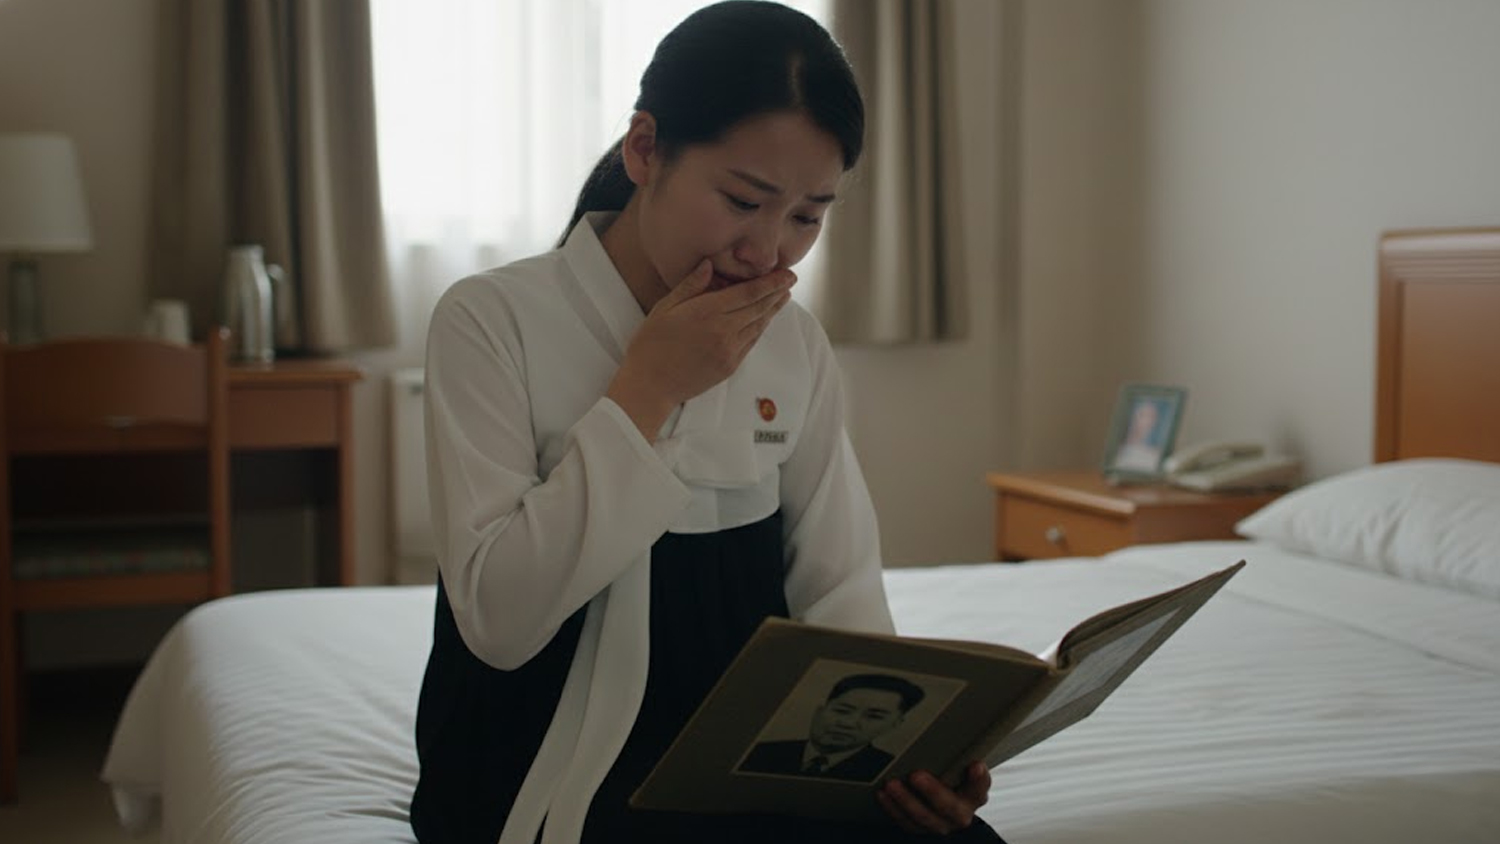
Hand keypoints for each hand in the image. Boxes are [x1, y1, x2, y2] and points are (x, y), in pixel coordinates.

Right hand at [607, 259, 794, 438]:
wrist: (650, 385)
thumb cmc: (651, 345)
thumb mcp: (665, 308)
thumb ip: (690, 285)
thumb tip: (709, 264)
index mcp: (707, 312)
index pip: (748, 293)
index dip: (770, 282)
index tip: (785, 273)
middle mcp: (724, 331)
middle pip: (759, 308)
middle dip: (777, 292)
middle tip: (791, 279)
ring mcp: (729, 351)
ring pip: (758, 326)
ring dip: (773, 309)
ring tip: (783, 296)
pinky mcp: (730, 366)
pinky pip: (751, 342)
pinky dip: (760, 328)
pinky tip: (764, 319)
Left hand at [876, 762, 990, 835]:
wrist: (942, 806)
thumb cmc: (951, 778)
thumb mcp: (957, 765)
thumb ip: (955, 753)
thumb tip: (942, 721)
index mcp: (974, 794)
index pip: (980, 787)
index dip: (979, 779)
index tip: (975, 765)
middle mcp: (960, 813)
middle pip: (950, 807)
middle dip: (933, 791)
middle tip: (917, 775)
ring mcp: (940, 824)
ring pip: (924, 817)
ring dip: (906, 800)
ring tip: (891, 785)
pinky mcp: (921, 829)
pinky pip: (906, 822)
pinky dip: (893, 808)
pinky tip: (883, 794)